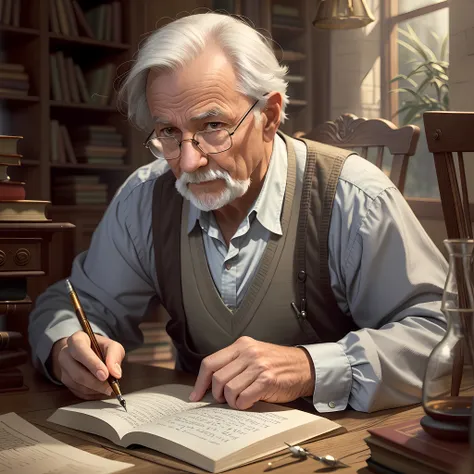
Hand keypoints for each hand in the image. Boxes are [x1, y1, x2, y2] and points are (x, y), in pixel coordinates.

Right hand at [51, 331, 124, 399]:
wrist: (89, 353)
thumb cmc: (100, 348)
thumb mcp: (111, 346)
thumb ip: (115, 356)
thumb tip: (116, 373)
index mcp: (76, 340)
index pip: (80, 350)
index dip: (92, 363)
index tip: (105, 374)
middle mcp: (65, 354)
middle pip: (77, 372)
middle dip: (95, 382)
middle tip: (110, 386)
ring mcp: (63, 369)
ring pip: (77, 384)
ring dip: (95, 389)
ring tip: (109, 387)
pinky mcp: (65, 382)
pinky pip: (78, 392)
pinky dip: (92, 393)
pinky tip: (101, 390)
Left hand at [190, 336, 314, 409]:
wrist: (304, 367)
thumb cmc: (276, 364)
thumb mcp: (253, 355)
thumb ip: (234, 364)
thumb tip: (209, 385)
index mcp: (241, 344)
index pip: (210, 363)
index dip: (200, 382)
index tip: (196, 396)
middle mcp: (248, 352)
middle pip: (217, 378)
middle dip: (217, 394)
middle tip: (224, 399)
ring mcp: (258, 365)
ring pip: (228, 389)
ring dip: (231, 401)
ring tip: (239, 400)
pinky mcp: (267, 380)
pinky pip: (243, 398)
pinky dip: (242, 405)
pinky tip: (248, 402)